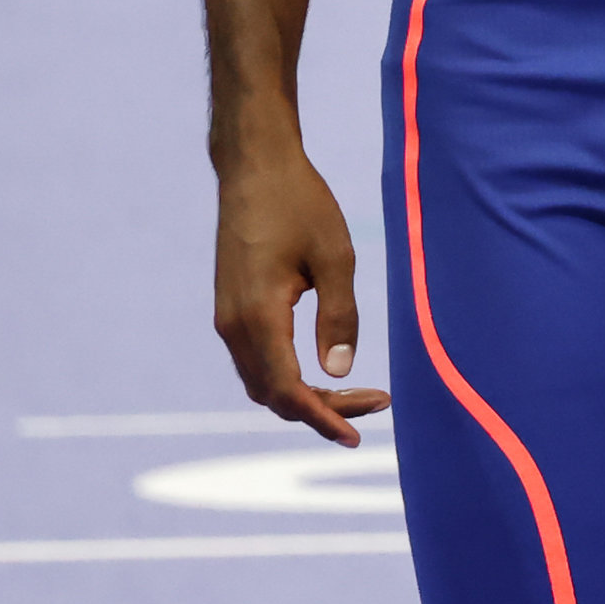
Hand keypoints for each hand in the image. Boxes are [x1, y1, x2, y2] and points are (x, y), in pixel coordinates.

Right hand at [211, 131, 387, 445]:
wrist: (253, 168)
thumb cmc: (300, 204)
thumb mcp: (335, 257)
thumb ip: (340, 316)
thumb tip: (339, 372)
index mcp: (258, 316)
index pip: (287, 390)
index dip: (322, 418)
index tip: (357, 435)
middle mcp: (232, 326)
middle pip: (273, 395)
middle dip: (322, 410)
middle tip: (378, 404)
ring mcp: (226, 319)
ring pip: (262, 382)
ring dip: (305, 398)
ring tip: (359, 395)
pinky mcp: (231, 310)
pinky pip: (256, 362)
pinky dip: (288, 378)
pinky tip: (324, 374)